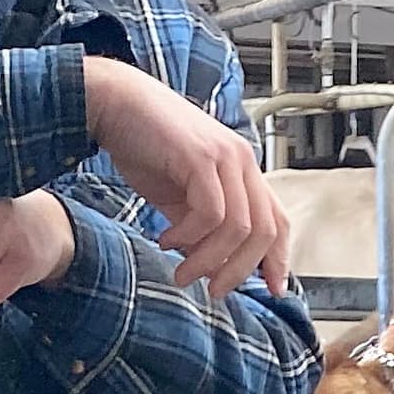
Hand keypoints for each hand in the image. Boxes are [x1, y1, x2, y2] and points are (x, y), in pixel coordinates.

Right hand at [81, 55, 293, 295]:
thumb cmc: (144, 146)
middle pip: (264, 232)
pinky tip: (167, 241)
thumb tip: (210, 267)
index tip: (273, 290)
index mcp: (243, 169)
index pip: (277, 220)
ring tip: (181, 272)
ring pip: (238, 228)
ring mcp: (225, 156)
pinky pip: (210, 214)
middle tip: (213, 291)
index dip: (279, 259)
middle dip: (240, 270)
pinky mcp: (201, 157)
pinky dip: (189, 237)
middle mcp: (242, 161)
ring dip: (208, 260)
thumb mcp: (179, 196)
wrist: (114, 103)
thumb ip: (200, 228)